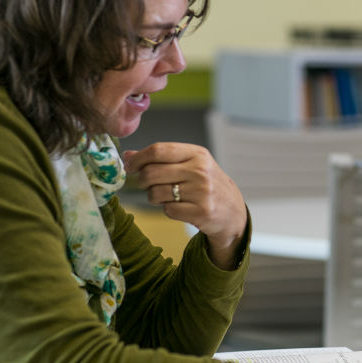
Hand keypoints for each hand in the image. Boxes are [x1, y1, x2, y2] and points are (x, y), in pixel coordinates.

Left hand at [123, 143, 246, 268]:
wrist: (233, 210)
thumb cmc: (206, 184)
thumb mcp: (190, 164)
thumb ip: (161, 158)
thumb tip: (128, 155)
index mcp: (197, 154)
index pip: (158, 150)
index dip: (139, 158)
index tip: (130, 166)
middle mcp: (200, 171)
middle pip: (152, 172)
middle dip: (143, 181)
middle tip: (147, 184)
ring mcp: (202, 192)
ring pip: (156, 193)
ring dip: (153, 197)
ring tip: (164, 196)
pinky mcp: (201, 212)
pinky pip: (167, 210)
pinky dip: (168, 210)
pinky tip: (178, 207)